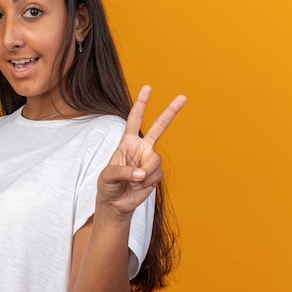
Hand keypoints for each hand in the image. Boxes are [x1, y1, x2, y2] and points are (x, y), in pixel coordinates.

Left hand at [97, 85, 186, 216]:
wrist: (116, 203)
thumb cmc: (108, 186)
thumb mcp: (108, 176)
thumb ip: (123, 172)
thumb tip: (142, 173)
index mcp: (127, 142)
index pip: (134, 119)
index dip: (141, 103)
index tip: (148, 88)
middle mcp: (141, 148)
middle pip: (159, 127)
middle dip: (170, 112)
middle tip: (183, 97)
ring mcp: (150, 160)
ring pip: (156, 160)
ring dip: (145, 173)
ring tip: (134, 182)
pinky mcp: (156, 174)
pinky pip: (157, 175)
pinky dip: (147, 183)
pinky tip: (139, 187)